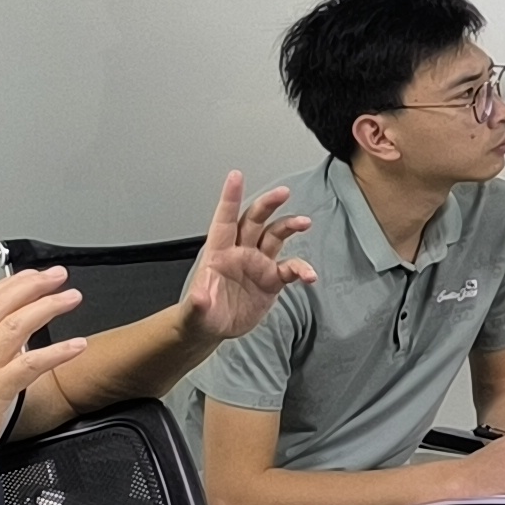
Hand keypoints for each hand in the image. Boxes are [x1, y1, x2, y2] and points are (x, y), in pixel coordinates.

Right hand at [0, 267, 87, 482]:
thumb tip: (9, 346)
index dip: (10, 284)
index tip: (32, 274)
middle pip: (2, 306)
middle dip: (34, 285)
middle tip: (59, 276)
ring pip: (16, 326)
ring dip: (48, 308)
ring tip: (71, 298)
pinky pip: (30, 365)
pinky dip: (56, 352)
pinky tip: (76, 345)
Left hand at [179, 171, 312, 343]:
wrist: (213, 328)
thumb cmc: (200, 314)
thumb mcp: (194, 311)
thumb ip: (197, 302)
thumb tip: (199, 296)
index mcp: (219, 253)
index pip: (225, 220)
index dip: (230, 198)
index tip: (236, 176)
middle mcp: (240, 253)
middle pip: (255, 220)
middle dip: (268, 204)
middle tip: (283, 193)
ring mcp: (257, 264)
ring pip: (275, 236)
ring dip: (289, 226)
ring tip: (304, 222)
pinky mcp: (271, 280)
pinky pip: (290, 269)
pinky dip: (301, 269)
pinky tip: (309, 276)